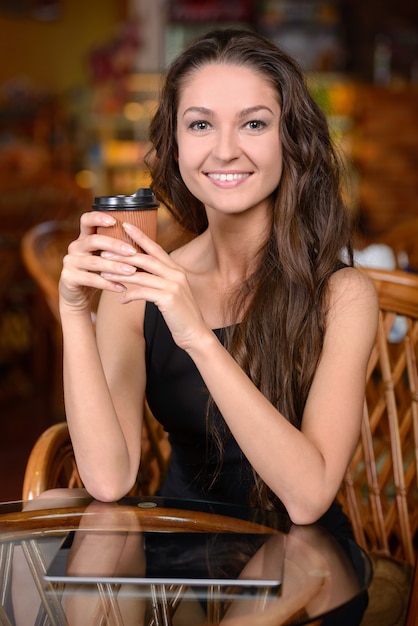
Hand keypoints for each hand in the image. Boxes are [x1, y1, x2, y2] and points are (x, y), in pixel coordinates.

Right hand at [58, 211, 137, 313]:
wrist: (78, 296)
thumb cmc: (96, 273)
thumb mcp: (104, 258)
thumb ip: (115, 249)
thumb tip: (143, 240)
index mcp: (84, 238)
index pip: (86, 220)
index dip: (98, 217)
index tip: (114, 221)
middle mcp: (75, 247)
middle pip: (94, 240)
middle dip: (115, 245)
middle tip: (132, 252)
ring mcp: (70, 262)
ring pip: (94, 262)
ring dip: (115, 266)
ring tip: (132, 271)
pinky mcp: (69, 277)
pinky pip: (91, 279)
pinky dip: (108, 284)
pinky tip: (122, 287)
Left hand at [101, 221, 211, 350]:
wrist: (195, 333)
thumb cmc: (180, 314)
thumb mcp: (171, 292)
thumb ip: (159, 280)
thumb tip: (139, 272)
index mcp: (177, 269)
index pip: (156, 248)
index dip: (141, 236)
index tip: (125, 225)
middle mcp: (176, 274)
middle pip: (146, 258)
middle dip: (124, 254)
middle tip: (104, 251)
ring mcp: (173, 285)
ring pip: (141, 275)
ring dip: (121, 274)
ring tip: (104, 273)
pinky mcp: (168, 298)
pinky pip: (142, 292)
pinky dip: (130, 295)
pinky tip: (121, 300)